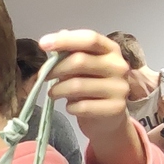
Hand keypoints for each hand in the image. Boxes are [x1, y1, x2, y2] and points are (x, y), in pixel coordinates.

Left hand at [39, 29, 145, 163]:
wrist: (109, 125)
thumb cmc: (89, 92)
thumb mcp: (80, 72)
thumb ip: (67, 59)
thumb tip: (47, 45)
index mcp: (110, 52)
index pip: (90, 38)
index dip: (66, 40)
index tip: (44, 44)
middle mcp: (119, 67)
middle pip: (80, 62)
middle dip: (55, 70)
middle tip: (43, 78)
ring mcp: (120, 89)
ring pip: (78, 85)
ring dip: (58, 90)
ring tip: (53, 94)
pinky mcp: (115, 111)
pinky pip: (82, 106)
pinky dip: (70, 107)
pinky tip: (71, 108)